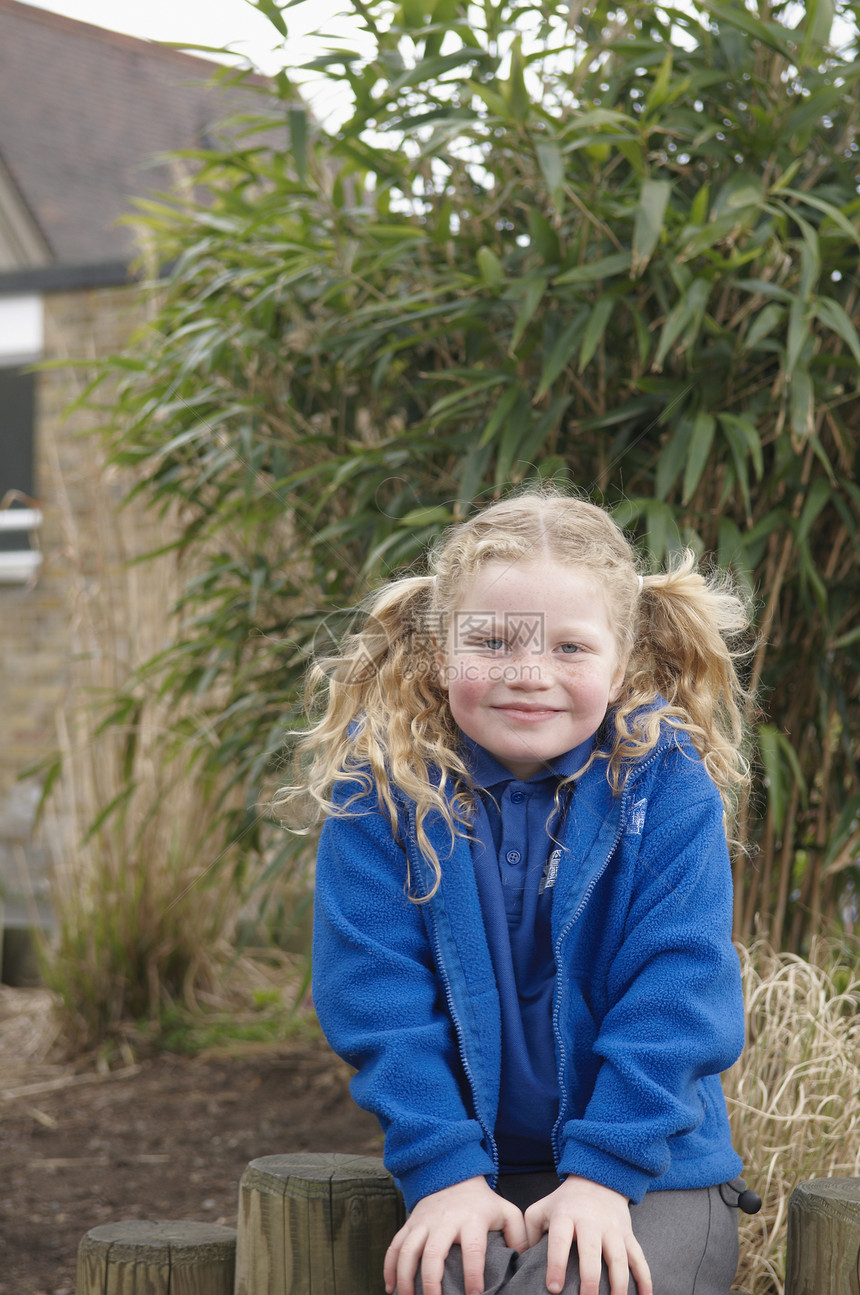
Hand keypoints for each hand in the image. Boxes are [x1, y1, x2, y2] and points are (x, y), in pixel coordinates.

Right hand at [384, 1175, 527, 1294]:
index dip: (473, 1274)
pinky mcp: (410, 1223)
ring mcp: (424, 1222)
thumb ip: (518, 1236)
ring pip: (408, 1250)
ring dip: (406, 1278)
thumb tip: (523, 1262)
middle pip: (433, 1253)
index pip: (473, 1250)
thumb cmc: (483, 1204)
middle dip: (432, 1282)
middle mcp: (445, 1221)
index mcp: (471, 1220)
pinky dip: (389, 1267)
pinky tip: (391, 1288)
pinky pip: (394, 1246)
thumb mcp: (506, 1212)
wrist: (453, 1176)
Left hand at [523, 1176, 651, 1294]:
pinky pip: (640, 1258)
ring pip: (619, 1258)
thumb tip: (518, 1260)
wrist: (597, 1180)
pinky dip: (645, 1279)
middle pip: (592, 1252)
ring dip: (618, 1284)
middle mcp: (591, 1222)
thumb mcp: (541, 1209)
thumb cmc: (564, 1203)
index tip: (554, 1288)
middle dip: (590, 1279)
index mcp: (566, 1215)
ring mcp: (613, 1229)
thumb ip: (528, 1233)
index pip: (560, 1239)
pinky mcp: (628, 1235)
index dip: (556, 1264)